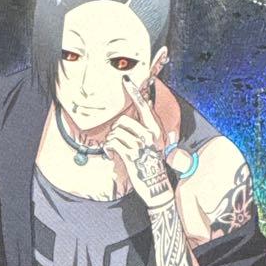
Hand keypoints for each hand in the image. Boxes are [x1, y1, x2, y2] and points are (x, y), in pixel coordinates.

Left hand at [103, 76, 173, 209]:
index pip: (143, 106)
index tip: (126, 80)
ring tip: (116, 150)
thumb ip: (148, 126)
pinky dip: (109, 149)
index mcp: (155, 129)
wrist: (156, 185)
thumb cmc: (152, 163)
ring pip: (115, 132)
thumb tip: (145, 105)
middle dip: (116, 130)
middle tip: (118, 141)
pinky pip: (112, 143)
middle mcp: (149, 134)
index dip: (134, 91)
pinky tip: (112, 155)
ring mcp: (140, 144)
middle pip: (122, 121)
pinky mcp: (131, 155)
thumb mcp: (154, 143)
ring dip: (111, 141)